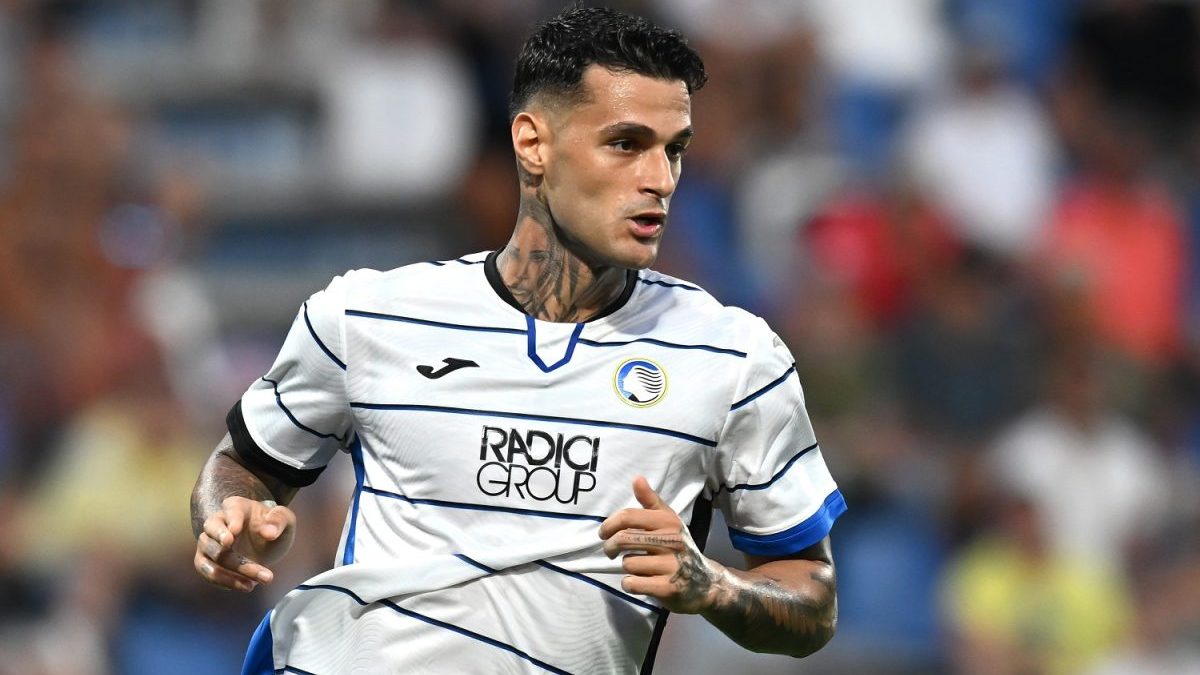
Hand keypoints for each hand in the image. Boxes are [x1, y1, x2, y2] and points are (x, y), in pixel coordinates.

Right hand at [194, 496, 295, 591]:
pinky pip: (208, 572)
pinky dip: (225, 581)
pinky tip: (246, 586)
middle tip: (229, 551)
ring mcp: (208, 543)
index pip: (230, 510)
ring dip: (230, 572)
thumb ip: (279, 521)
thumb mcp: (285, 520)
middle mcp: (217, 523)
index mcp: (236, 507)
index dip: (231, 521)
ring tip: (252, 584)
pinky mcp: (207, 561)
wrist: (266, 544)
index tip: (234, 532)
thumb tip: (268, 533)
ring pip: (211, 557)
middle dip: (222, 547)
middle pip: (213, 533)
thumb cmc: (273, 526)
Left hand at [598, 476, 726, 613]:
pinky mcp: (667, 588)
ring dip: (627, 567)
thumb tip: (637, 478)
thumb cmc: (679, 547)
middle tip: (610, 551)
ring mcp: (670, 566)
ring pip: (628, 564)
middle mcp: (671, 541)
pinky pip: (633, 583)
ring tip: (637, 567)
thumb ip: (651, 501)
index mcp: (668, 522)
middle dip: (609, 547)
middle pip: (623, 539)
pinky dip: (630, 584)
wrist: (705, 582)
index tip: (604, 533)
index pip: (628, 516)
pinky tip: (639, 581)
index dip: (609, 525)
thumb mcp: (669, 521)